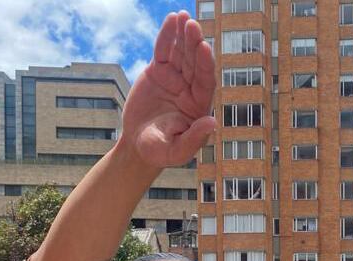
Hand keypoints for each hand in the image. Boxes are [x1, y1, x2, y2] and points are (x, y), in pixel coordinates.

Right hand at [120, 12, 217, 169]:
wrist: (140, 147)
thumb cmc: (160, 152)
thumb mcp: (176, 151)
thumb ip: (193, 139)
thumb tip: (212, 121)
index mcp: (199, 106)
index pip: (205, 81)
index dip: (204, 65)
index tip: (203, 47)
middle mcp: (191, 89)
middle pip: (194, 63)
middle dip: (194, 44)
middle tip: (193, 25)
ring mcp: (176, 79)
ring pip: (181, 53)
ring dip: (183, 35)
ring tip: (183, 17)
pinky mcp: (160, 73)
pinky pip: (164, 51)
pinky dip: (167, 36)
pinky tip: (172, 20)